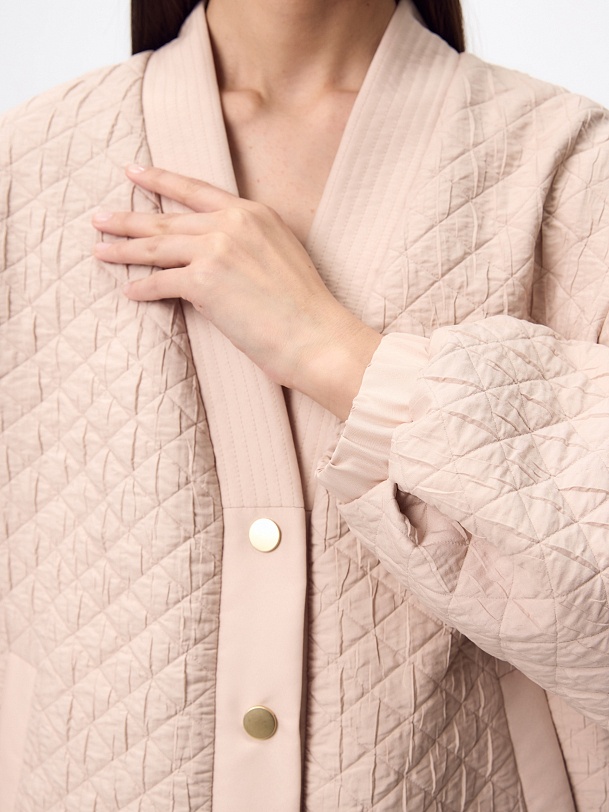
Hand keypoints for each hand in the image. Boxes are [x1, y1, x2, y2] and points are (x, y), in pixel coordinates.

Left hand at [92, 165, 380, 419]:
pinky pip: (161, 282)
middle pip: (167, 219)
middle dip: (128, 219)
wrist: (316, 335)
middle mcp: (232, 223)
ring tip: (100, 250)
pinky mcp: (204, 282)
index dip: (160, 180)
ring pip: (157, 246)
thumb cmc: (304, 307)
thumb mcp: (282, 254)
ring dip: (123, 249)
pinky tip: (129, 291)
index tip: (133, 171)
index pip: (195, 190)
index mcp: (252, 213)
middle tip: (100, 218)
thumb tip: (219, 251)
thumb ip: (249, 241)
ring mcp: (216, 250)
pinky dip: (143, 288)